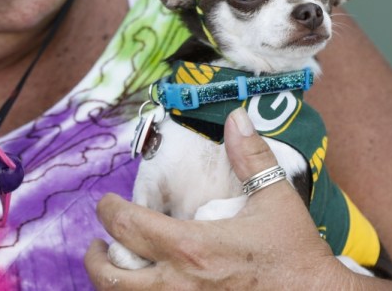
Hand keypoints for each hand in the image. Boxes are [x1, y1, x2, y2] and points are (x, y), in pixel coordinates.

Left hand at [85, 108, 354, 289]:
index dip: (109, 211)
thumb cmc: (296, 255)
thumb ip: (251, 157)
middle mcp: (180, 285)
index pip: (129, 226)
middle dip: (95, 259)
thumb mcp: (276, 199)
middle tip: (99, 245)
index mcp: (193, 247)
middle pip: (112, 278)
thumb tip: (236, 118)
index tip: (107, 204)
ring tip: (115, 270)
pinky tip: (145, 288)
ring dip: (111, 285)